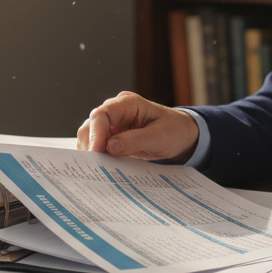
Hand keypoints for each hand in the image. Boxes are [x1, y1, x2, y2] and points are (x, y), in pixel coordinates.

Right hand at [76, 91, 199, 162]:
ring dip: (91, 152)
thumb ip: (135, 140)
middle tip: (94, 166)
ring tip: (96, 169)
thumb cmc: (174, 130)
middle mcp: (116, 111)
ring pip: (90, 136)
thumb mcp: (159, 136)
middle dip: (90, 145)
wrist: (182, 135)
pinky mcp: (112, 137)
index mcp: (127, 104)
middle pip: (91, 125)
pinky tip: (99, 168)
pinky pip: (97, 145)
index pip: (102, 115)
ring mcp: (112, 124)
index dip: (96, 134)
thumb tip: (109, 147)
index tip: (96, 152)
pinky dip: (96, 156)